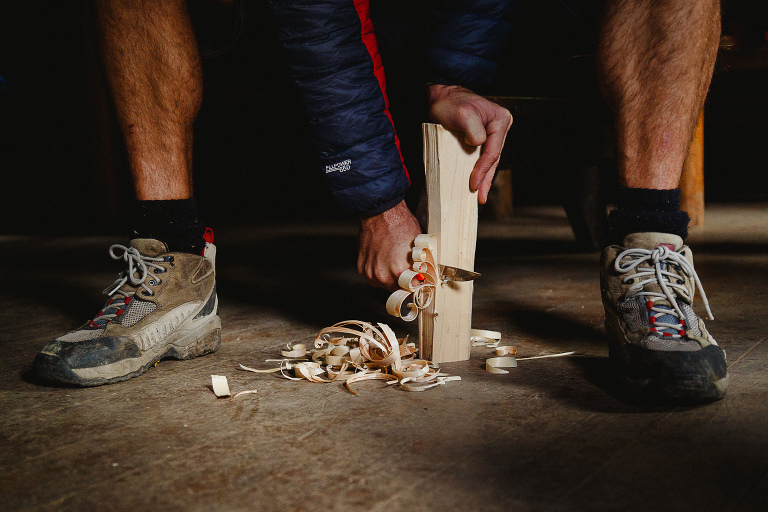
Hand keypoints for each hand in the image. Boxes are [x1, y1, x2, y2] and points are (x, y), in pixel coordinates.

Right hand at [357, 200, 421, 290]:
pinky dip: (377, 271)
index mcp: (399, 271)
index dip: (415, 285)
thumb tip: (424, 276)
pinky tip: (383, 260)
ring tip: (393, 264)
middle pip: (396, 289)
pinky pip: (371, 276)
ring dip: (388, 278)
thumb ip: (419, 266)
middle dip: (402, 282)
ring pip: (382, 284)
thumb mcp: (419, 247)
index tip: (417, 281)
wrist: (381, 213)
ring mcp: (370, 272)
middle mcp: (382, 275)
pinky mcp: (361, 267)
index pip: (410, 289)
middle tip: (406, 271)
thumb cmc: (401, 225)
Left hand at [428, 84, 512, 203]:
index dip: (483, 170)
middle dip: (486, 179)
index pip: (493, 151)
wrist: (441, 96)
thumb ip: (473, 129)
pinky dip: (479, 170)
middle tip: (481, 198)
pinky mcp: (481, 138)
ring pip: (489, 160)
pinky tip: (476, 182)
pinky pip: (481, 157)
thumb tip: (478, 144)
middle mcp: (499, 127)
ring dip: (484, 178)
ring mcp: (491, 133)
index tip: (474, 184)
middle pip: (493, 158)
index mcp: (500, 121)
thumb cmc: (451, 103)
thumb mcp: (462, 114)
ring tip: (480, 195)